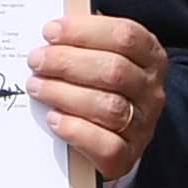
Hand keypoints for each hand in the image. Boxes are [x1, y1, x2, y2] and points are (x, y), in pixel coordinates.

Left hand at [30, 15, 164, 184]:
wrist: (116, 137)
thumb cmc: (101, 86)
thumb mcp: (102, 57)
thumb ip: (83, 43)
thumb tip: (51, 31)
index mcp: (150, 57)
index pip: (126, 36)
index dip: (85, 31)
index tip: (50, 31)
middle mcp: (152, 90)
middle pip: (114, 71)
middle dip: (68, 62)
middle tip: (36, 60)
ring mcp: (143, 125)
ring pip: (109, 107)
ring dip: (65, 94)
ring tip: (37, 87)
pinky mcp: (128, 156)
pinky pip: (107, 145)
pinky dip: (76, 130)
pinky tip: (54, 119)